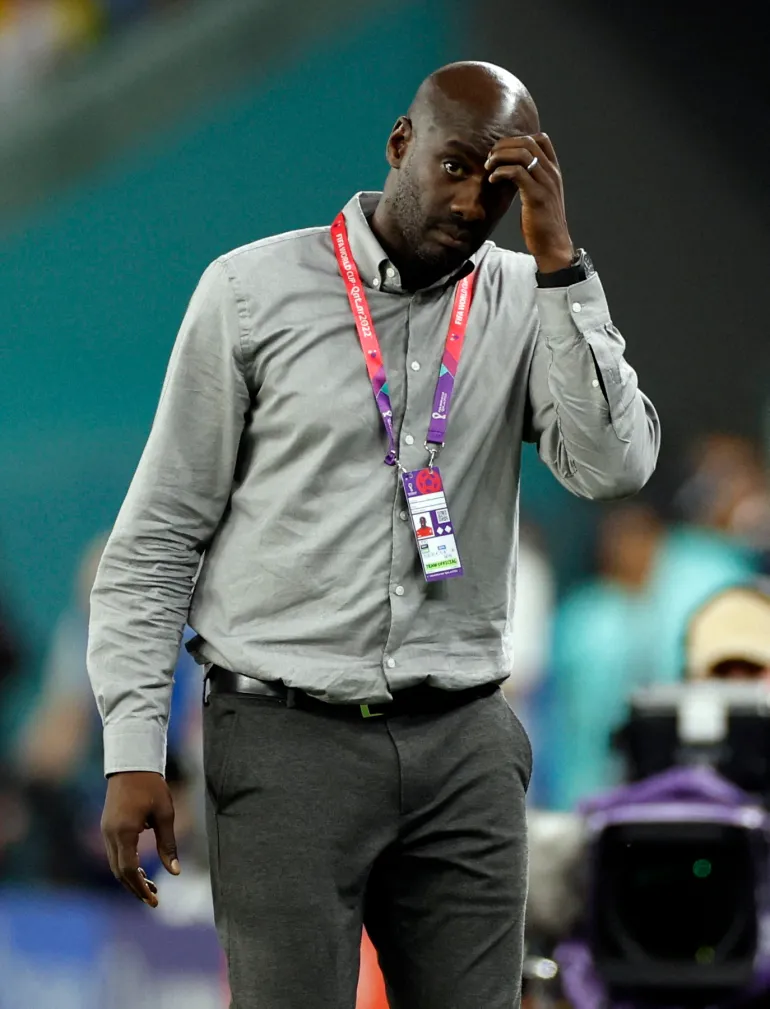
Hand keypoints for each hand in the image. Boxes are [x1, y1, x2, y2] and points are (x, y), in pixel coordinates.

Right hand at [102, 771, 179, 906]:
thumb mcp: (165, 814)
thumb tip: (174, 872)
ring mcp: (106, 831)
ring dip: (131, 878)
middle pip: (119, 872)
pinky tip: (140, 868)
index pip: (128, 870)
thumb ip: (168, 844)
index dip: (140, 888)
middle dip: (136, 888)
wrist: (132, 764)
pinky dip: (126, 865)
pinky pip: (114, 854)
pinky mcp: (107, 827)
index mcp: (124, 832)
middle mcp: (110, 834)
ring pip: (115, 864)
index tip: (154, 901)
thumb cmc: (152, 787)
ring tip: (151, 886)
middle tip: (154, 899)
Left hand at [485, 133, 573, 272]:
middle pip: (528, 142)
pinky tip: (493, 180)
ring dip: (501, 156)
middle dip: (505, 145)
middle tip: (490, 157)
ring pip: (522, 154)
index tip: (503, 150)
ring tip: (489, 167)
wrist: (553, 244)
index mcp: (553, 170)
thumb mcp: (538, 194)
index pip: (541, 139)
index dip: (518, 138)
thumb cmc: (541, 222)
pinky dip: (501, 172)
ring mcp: (546, 183)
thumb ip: (530, 179)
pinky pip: (517, 173)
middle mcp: (552, 173)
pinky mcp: (536, 196)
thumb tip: (508, 169)